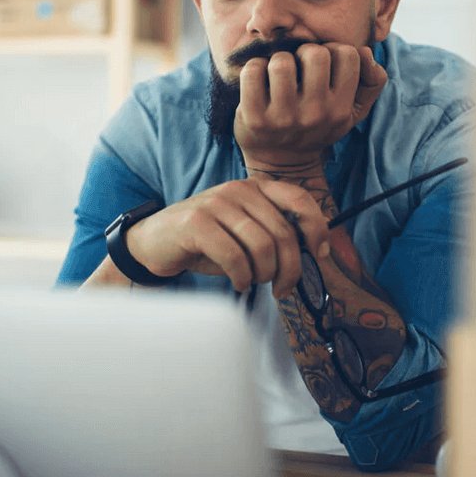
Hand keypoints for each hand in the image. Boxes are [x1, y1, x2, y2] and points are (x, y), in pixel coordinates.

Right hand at [123, 178, 328, 299]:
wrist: (155, 241)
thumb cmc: (206, 241)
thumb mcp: (244, 232)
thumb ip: (274, 234)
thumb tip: (312, 251)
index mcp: (255, 187)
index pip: (299, 199)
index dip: (317, 227)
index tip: (321, 253)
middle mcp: (238, 189)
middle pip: (283, 233)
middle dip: (289, 268)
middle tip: (282, 289)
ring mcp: (216, 203)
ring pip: (262, 246)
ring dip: (264, 274)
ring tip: (254, 282)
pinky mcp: (196, 222)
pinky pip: (234, 256)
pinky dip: (242, 277)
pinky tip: (238, 282)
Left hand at [234, 43, 387, 168]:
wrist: (281, 163)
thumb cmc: (317, 126)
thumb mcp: (352, 111)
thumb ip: (372, 82)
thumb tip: (366, 52)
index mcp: (340, 110)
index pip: (348, 54)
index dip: (333, 51)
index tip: (321, 65)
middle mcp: (315, 115)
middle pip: (315, 53)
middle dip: (303, 53)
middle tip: (297, 67)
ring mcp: (284, 118)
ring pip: (281, 61)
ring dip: (276, 60)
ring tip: (276, 74)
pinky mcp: (255, 118)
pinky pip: (252, 71)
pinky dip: (253, 68)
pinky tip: (258, 80)